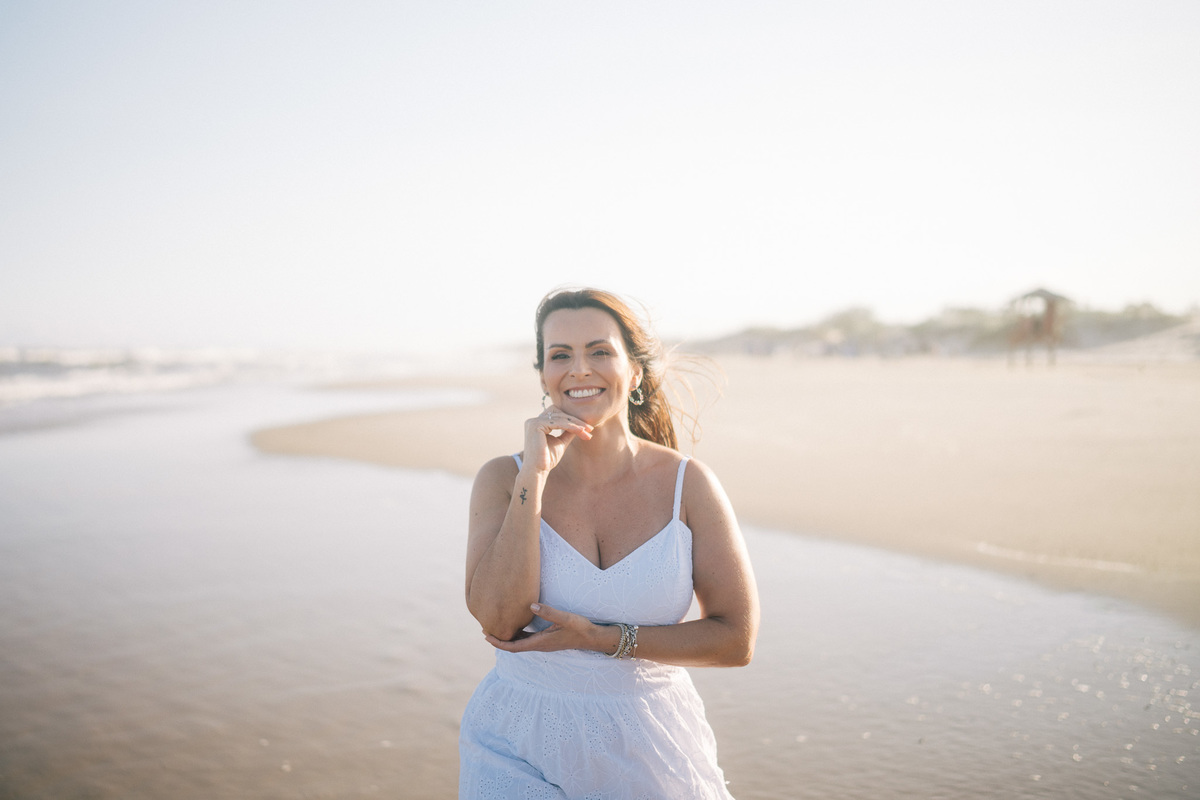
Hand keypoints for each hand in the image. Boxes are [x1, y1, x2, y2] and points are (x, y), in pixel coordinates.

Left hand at [484, 602, 608, 653]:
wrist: (592, 637)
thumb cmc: (579, 628)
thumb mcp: (564, 618)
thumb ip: (548, 611)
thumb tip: (530, 605)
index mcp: (540, 643)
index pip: (513, 646)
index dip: (498, 642)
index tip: (486, 636)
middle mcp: (539, 645)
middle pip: (513, 646)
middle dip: (498, 639)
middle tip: (485, 629)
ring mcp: (542, 643)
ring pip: (519, 643)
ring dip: (507, 637)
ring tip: (496, 627)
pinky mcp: (546, 640)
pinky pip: (527, 639)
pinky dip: (517, 634)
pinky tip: (515, 625)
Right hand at [523, 406, 592, 472]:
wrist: (537, 471)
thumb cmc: (547, 459)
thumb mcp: (560, 442)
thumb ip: (567, 432)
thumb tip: (580, 425)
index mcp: (537, 424)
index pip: (557, 416)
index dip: (572, 420)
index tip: (587, 428)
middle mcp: (533, 421)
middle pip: (559, 413)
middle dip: (575, 420)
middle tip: (590, 428)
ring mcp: (534, 422)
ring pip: (560, 418)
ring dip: (576, 424)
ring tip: (588, 430)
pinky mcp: (536, 425)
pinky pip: (558, 423)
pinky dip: (571, 426)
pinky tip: (581, 430)